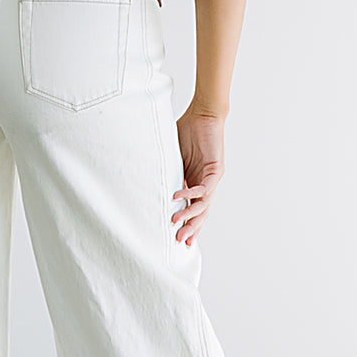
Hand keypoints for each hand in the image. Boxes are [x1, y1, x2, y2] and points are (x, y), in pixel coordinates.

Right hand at [171, 107, 225, 246]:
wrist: (203, 114)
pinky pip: (203, 188)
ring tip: (175, 223)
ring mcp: (211, 178)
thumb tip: (141, 174)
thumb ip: (162, 168)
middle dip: (190, 229)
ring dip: (189, 215)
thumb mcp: (170, 155)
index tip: (177, 241)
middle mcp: (204, 184)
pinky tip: (177, 198)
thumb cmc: (187, 130)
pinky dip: (190, 194)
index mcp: (193, 182)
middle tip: (178, 242)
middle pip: (199, 213)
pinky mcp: (216, 170)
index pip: (191, 209)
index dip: (187, 225)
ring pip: (203, 204)